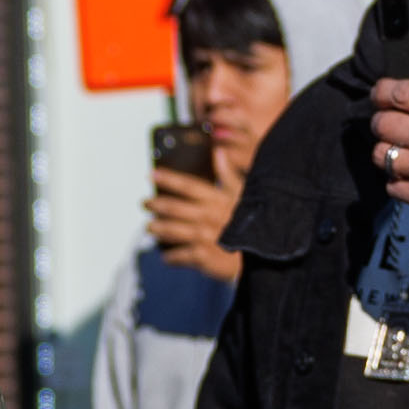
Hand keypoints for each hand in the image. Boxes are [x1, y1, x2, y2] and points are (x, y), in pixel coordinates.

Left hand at [142, 154, 241, 282]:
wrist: (264, 255)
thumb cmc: (252, 221)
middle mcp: (208, 216)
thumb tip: (218, 151)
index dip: (168, 179)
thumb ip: (228, 173)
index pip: (188, 185)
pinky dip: (171, 257)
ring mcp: (204, 237)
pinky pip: (181, 255)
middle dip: (157, 205)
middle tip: (145, 203)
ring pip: (173, 231)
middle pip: (174, 208)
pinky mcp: (204, 257)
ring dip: (158, 229)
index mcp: (217, 199)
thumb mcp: (243, 194)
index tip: (150, 175)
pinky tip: (166, 256)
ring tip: (149, 228)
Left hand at [369, 23, 408, 252]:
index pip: (400, 93)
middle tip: (388, 118)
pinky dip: (398, 180)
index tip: (382, 92)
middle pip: (383, 123)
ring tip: (398, 146)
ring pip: (382, 155)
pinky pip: (393, 187)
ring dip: (386, 148)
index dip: (384, 90)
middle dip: (381, 117)